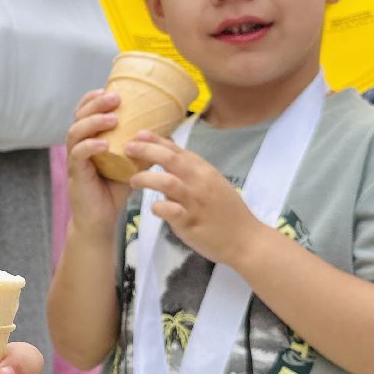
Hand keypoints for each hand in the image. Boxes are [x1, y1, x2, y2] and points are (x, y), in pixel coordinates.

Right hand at [64, 89, 133, 240]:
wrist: (101, 218)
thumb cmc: (114, 189)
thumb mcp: (132, 163)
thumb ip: (142, 147)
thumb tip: (165, 131)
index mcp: (89, 138)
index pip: (85, 111)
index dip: (94, 99)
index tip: (110, 90)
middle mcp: (79, 145)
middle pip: (78, 116)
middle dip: (95, 104)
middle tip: (114, 99)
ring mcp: (75, 159)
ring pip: (74, 132)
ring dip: (92, 122)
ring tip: (111, 120)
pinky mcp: (76, 174)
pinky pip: (77, 155)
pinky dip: (90, 147)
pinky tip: (104, 145)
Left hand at [126, 133, 260, 264]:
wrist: (246, 239)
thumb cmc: (226, 211)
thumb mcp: (211, 182)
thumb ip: (190, 169)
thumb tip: (167, 153)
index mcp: (204, 170)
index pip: (177, 149)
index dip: (156, 140)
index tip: (139, 133)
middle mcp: (199, 182)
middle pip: (169, 159)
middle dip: (146, 151)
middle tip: (127, 148)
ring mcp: (195, 202)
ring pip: (167, 182)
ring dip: (146, 178)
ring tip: (133, 181)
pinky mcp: (191, 222)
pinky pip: (171, 211)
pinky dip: (158, 207)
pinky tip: (153, 208)